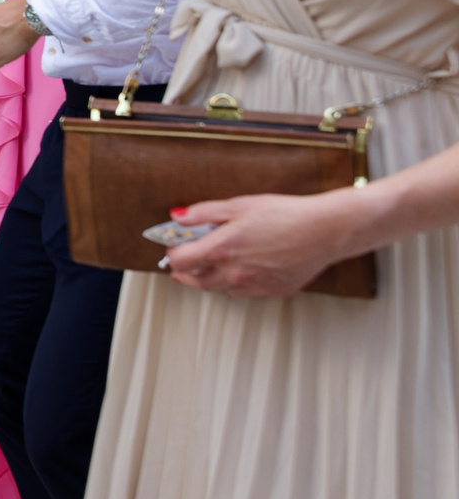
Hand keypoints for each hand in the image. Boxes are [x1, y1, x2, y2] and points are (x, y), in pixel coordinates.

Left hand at [160, 189, 370, 296]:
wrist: (326, 230)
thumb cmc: (285, 214)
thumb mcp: (240, 205)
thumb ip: (204, 213)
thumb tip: (177, 217)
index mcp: (223, 249)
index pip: (181, 262)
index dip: (173, 253)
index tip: (174, 245)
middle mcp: (236, 272)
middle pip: (197, 281)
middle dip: (186, 270)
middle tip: (186, 260)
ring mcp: (255, 285)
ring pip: (220, 289)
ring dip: (210, 278)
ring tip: (213, 262)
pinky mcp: (274, 291)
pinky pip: (244, 292)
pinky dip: (235, 283)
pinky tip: (241, 269)